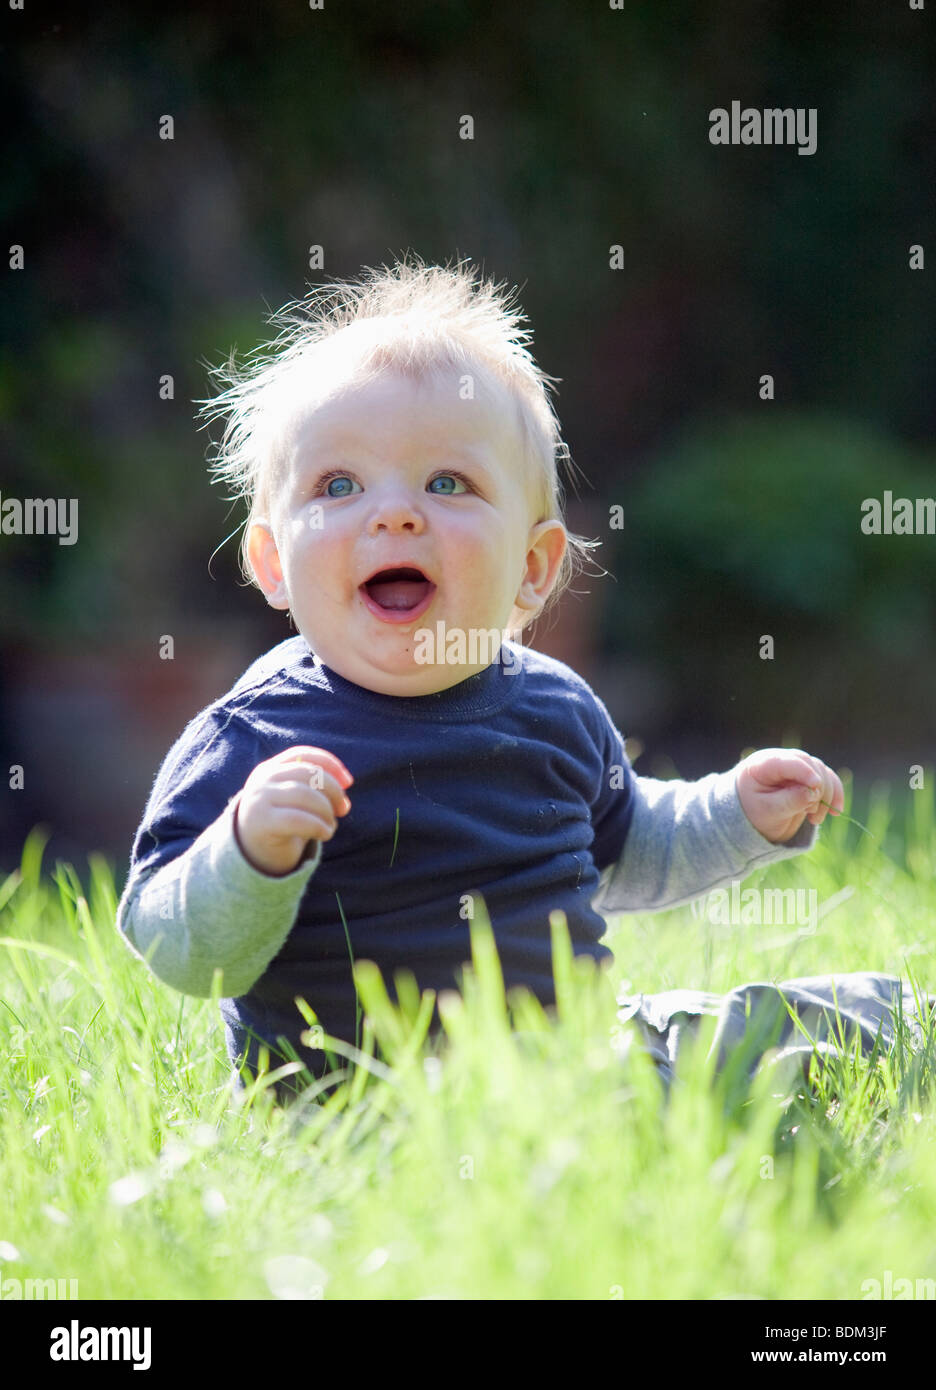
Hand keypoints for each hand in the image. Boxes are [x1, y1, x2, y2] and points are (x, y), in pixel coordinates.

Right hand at [234, 746, 352, 875]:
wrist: (251, 854)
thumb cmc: (281, 824)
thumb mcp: (295, 800)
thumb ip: (316, 788)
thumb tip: (344, 784)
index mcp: (270, 768)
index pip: (302, 755)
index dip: (330, 764)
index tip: (349, 781)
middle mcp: (263, 779)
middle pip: (309, 774)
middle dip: (334, 790)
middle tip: (343, 809)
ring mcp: (260, 798)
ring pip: (306, 795)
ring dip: (327, 811)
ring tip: (331, 825)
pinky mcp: (262, 821)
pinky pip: (298, 819)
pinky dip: (319, 826)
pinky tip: (325, 834)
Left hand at [735, 748, 843, 844]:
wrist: (754, 816)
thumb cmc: (754, 811)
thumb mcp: (767, 811)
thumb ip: (788, 801)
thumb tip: (813, 792)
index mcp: (764, 763)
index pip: (788, 762)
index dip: (804, 771)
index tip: (816, 785)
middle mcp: (783, 759)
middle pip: (810, 764)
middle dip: (817, 789)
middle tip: (812, 814)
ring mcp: (798, 766)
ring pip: (823, 772)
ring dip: (826, 796)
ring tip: (815, 819)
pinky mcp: (811, 776)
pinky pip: (830, 780)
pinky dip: (835, 795)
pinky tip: (836, 812)